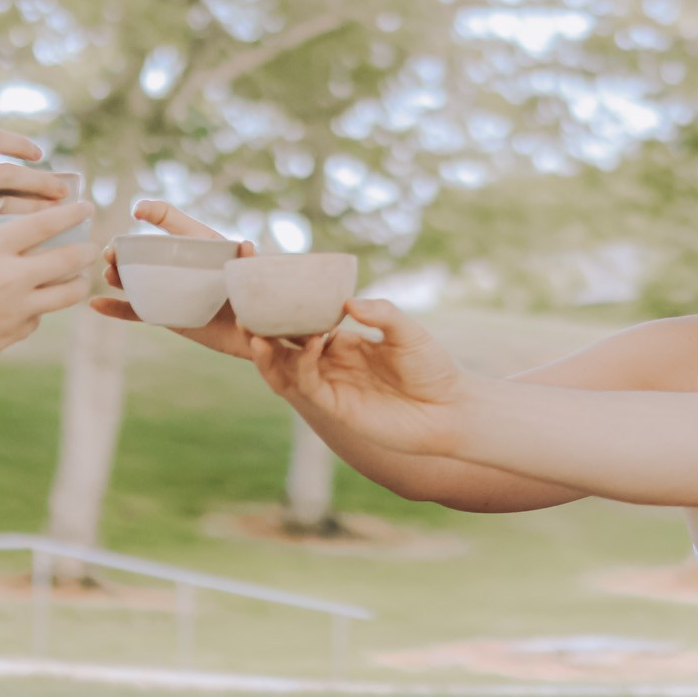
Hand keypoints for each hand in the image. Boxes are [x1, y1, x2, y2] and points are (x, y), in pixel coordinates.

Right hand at [0, 128, 71, 265]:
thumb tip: (18, 168)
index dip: (18, 144)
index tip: (40, 154)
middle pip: (5, 175)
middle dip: (40, 183)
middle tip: (65, 191)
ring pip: (2, 206)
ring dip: (35, 212)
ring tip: (58, 218)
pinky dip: (12, 236)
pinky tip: (31, 242)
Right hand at [0, 203, 96, 374]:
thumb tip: (3, 225)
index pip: (44, 222)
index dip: (71, 213)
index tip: (86, 206)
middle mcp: (10, 275)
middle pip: (69, 257)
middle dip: (86, 249)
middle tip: (92, 246)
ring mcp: (18, 307)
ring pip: (69, 292)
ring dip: (78, 282)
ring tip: (78, 277)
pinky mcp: (18, 332)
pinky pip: (41, 315)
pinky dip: (41, 308)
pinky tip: (33, 304)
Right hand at [89, 199, 256, 357]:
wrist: (256, 337)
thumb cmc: (255, 298)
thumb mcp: (250, 276)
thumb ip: (249, 261)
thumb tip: (246, 245)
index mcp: (199, 246)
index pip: (174, 221)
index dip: (155, 212)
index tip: (138, 212)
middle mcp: (180, 266)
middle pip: (144, 252)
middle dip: (123, 250)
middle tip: (110, 254)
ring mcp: (169, 291)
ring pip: (135, 280)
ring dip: (117, 276)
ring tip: (109, 274)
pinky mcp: (166, 316)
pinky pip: (136, 312)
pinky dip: (115, 310)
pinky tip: (95, 305)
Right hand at [249, 298, 471, 456]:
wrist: (451, 410)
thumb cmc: (433, 368)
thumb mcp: (408, 332)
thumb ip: (381, 313)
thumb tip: (347, 302)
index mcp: (346, 343)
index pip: (306, 323)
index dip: (285, 310)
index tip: (267, 287)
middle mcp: (333, 363)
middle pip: (286, 347)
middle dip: (264, 331)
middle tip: (246, 311)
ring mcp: (333, 386)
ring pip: (286, 370)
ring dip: (268, 354)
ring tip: (256, 332)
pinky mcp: (337, 408)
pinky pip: (309, 385)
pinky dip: (303, 365)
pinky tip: (312, 343)